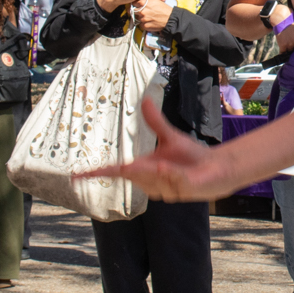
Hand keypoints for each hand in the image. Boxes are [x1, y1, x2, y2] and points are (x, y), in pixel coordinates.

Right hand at [75, 101, 232, 200]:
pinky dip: (172, 173)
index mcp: (144, 168)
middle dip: (141, 167)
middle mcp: (150, 181)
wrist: (216, 168)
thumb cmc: (192, 155)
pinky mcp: (179, 192)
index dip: (95, 173)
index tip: (76, 176)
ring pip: (152, 177)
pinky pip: (170, 180)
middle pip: (133, 174)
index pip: (115, 171)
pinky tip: (176, 170)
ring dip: (162, 168)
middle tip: (159, 161)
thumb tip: (145, 99)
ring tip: (175, 164)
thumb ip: (155, 121)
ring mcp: (164, 189)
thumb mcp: (170, 136)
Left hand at [133, 0, 174, 32]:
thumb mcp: (156, 0)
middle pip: (134, 11)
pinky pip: (141, 25)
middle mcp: (142, 11)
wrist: (170, 18)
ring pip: (138, 18)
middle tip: (142, 12)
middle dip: (137, 11)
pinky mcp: (145, 26)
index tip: (137, 5)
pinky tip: (149, 22)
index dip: (136, 4)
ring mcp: (143, 19)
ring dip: (141, 18)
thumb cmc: (164, 8)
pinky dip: (144, 24)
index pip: (134, 3)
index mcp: (144, 3)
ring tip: (148, 17)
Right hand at [275, 19, 293, 53]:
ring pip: (288, 51)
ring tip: (284, 42)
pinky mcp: (283, 45)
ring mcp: (290, 45)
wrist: (282, 18)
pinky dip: (281, 51)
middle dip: (291, 47)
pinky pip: (282, 52)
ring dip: (286, 48)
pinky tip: (281, 48)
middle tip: (288, 41)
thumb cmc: (290, 22)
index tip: (293, 44)